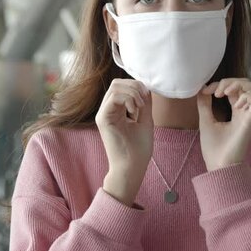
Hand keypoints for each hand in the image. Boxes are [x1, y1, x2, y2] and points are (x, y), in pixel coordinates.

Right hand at [96, 79, 152, 205]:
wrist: (132, 167)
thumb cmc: (138, 148)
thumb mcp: (145, 120)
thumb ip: (144, 103)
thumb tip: (145, 87)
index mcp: (117, 110)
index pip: (122, 86)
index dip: (137, 86)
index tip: (147, 98)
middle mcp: (108, 110)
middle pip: (117, 83)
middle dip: (135, 86)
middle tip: (144, 101)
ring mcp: (104, 114)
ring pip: (115, 87)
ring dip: (132, 92)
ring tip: (140, 107)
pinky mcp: (103, 119)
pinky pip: (113, 97)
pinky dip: (128, 99)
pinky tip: (134, 111)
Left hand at [196, 78, 250, 170]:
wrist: (219, 165)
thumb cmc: (214, 147)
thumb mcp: (206, 121)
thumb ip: (205, 104)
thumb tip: (202, 89)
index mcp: (236, 111)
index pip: (234, 89)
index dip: (221, 84)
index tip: (206, 91)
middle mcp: (245, 111)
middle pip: (245, 85)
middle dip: (230, 81)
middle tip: (216, 91)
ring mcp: (250, 115)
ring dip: (239, 84)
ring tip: (225, 92)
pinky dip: (247, 95)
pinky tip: (235, 102)